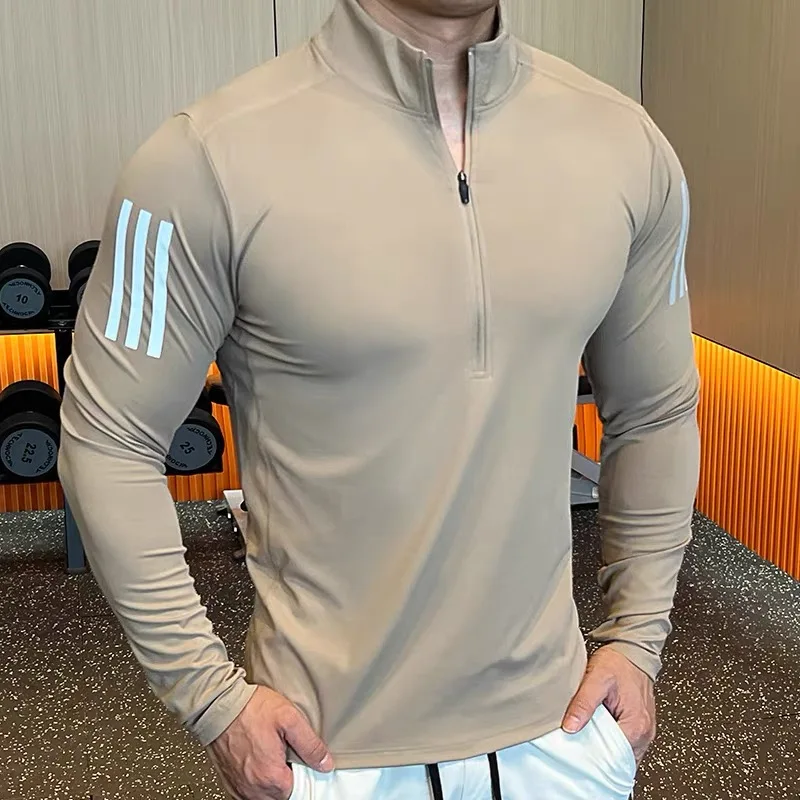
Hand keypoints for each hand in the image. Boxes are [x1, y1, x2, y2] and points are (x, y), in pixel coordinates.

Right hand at [208, 685, 333, 799]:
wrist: (218, 704)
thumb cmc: (250, 709)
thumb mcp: (289, 718)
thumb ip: (310, 745)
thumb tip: (325, 764)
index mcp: (271, 777)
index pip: (298, 792)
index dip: (304, 775)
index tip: (302, 760)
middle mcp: (253, 788)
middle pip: (281, 796)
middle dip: (288, 779)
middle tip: (287, 754)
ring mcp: (239, 786)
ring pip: (264, 797)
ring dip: (271, 782)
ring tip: (272, 755)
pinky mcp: (229, 781)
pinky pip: (248, 792)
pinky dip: (257, 782)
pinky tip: (259, 761)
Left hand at [561, 647, 655, 764]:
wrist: (632, 649)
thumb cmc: (618, 662)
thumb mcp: (596, 679)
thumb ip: (583, 703)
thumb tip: (570, 726)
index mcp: (636, 725)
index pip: (613, 757)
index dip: (593, 757)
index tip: (576, 753)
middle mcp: (645, 732)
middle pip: (618, 759)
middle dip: (598, 756)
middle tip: (577, 747)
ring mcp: (644, 730)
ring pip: (622, 753)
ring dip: (605, 749)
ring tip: (587, 739)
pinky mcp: (640, 725)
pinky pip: (625, 743)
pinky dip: (612, 742)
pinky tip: (598, 732)